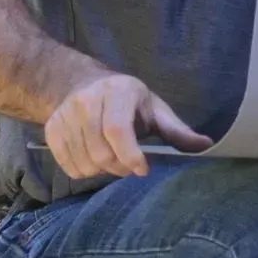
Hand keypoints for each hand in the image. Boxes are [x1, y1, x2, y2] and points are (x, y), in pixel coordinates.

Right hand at [44, 72, 210, 180]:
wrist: (82, 86)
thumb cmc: (128, 101)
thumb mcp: (155, 110)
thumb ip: (177, 130)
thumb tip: (206, 145)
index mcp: (118, 92)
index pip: (118, 130)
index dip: (130, 155)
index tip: (143, 170)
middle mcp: (86, 101)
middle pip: (100, 152)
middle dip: (120, 167)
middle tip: (131, 167)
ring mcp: (65, 116)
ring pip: (84, 162)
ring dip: (102, 171)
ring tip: (113, 160)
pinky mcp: (51, 130)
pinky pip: (68, 165)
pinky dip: (84, 171)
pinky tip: (95, 160)